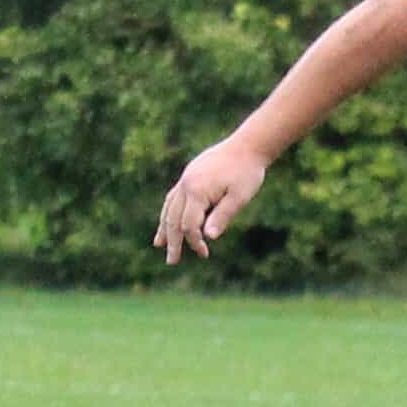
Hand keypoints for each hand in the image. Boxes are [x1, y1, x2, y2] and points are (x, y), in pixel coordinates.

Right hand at [157, 134, 272, 261]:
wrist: (248, 145)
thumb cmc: (247, 172)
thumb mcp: (240, 197)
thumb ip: (223, 216)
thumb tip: (208, 237)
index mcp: (197, 191)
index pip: (189, 225)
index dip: (194, 242)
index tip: (205, 254)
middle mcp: (186, 184)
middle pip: (173, 218)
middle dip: (172, 241)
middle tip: (172, 262)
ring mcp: (186, 178)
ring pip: (169, 207)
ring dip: (165, 227)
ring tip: (158, 244)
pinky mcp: (189, 175)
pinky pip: (173, 197)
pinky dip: (169, 211)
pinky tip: (168, 219)